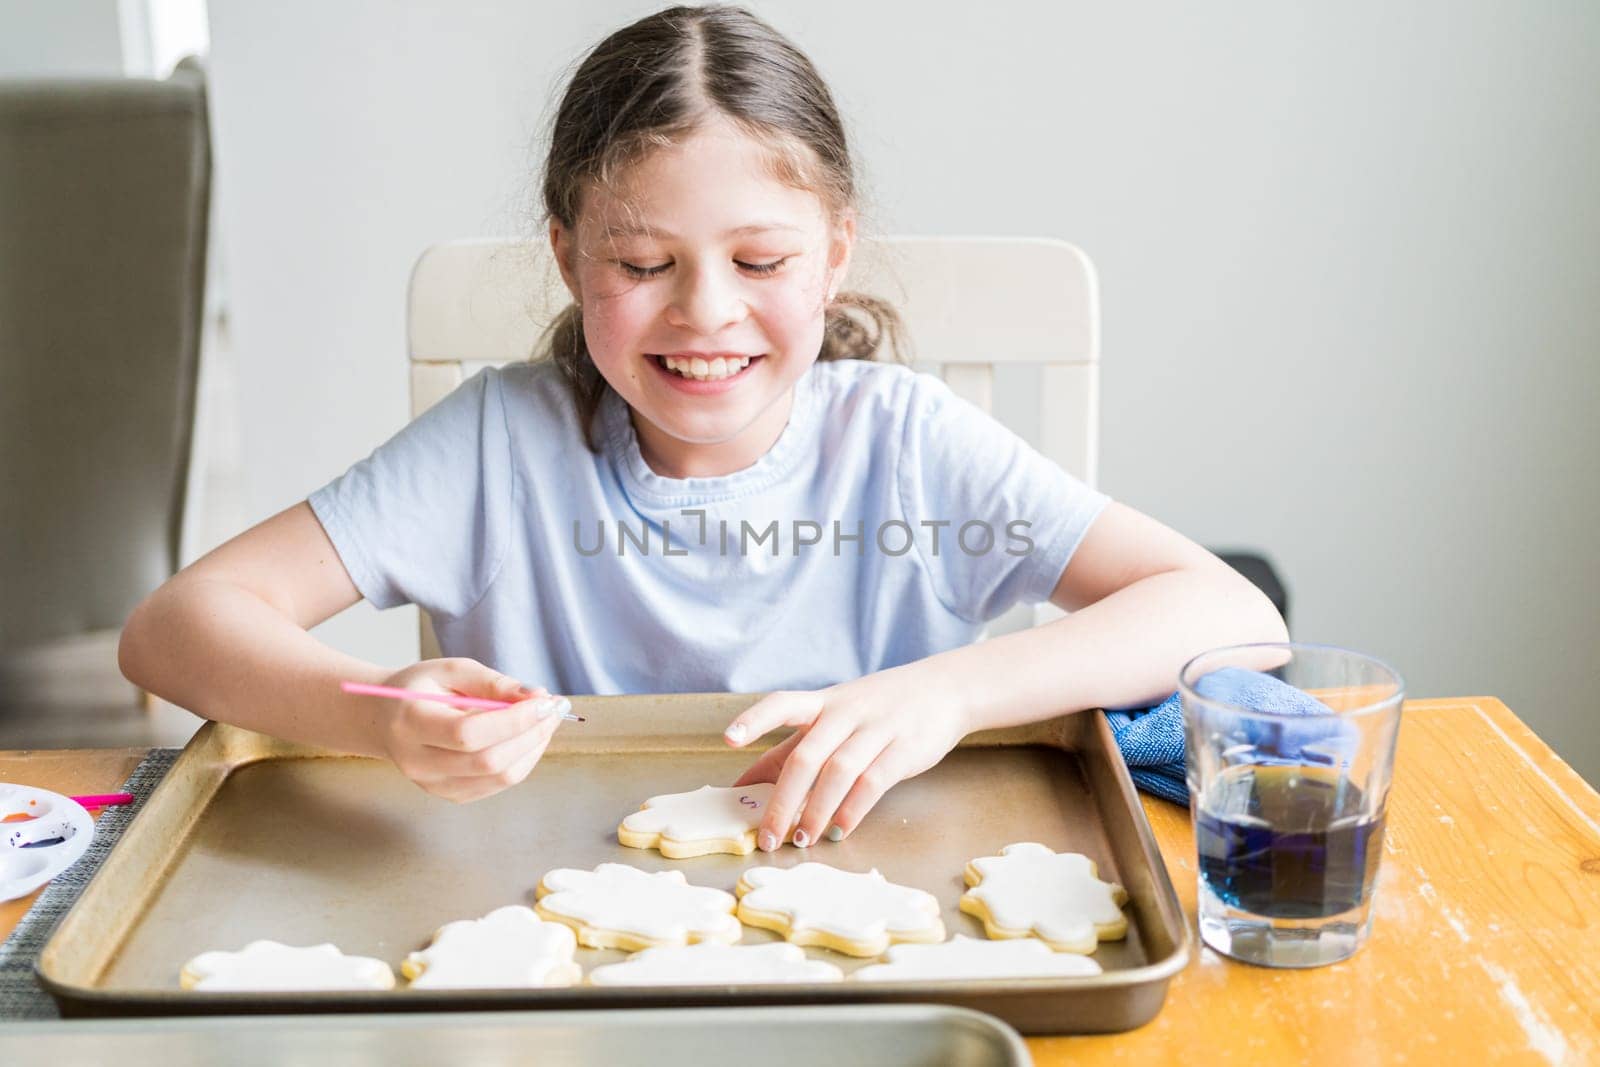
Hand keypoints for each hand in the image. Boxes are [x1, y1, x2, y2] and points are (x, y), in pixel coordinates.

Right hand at [366, 658, 565, 801]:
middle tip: (554, 708)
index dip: (513, 720)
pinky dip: (523, 760)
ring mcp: (433, 785)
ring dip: (533, 748)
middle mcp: (418, 762)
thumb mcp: (451, 670)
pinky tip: (528, 736)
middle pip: (488, 761)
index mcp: (411, 723)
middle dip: (532, 734)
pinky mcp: (449, 795)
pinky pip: (497, 784)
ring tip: (546, 719)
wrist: (385, 718)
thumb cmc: (419, 688)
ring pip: (499, 777)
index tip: (544, 700)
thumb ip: (493, 682)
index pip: (468, 733)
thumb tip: (537, 697)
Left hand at [723, 665, 971, 849]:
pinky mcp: (905, 748)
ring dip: (817, 810)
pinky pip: (874, 782)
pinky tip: (840, 829)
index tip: (729, 739)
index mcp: (822, 702)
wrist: (943, 689)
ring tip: (803, 839)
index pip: (783, 704)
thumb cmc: (875, 709)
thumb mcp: (831, 718)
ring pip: (839, 771)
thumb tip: (742, 784)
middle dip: (783, 800)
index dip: (754, 720)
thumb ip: (790, 748)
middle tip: (769, 836)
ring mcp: (877, 728)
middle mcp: (846, 712)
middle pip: (807, 755)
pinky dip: (853, 809)